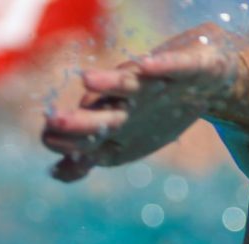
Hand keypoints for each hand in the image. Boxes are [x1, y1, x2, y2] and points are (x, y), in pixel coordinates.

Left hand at [42, 23, 240, 181]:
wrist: (200, 80)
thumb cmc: (152, 113)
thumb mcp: (122, 143)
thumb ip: (88, 156)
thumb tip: (56, 172)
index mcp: (112, 124)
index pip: (85, 138)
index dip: (67, 143)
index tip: (48, 142)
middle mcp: (126, 103)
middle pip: (100, 114)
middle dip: (77, 121)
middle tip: (51, 121)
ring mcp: (152, 84)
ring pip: (127, 85)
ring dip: (109, 83)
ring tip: (87, 79)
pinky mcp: (181, 67)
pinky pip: (172, 66)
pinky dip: (161, 65)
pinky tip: (147, 65)